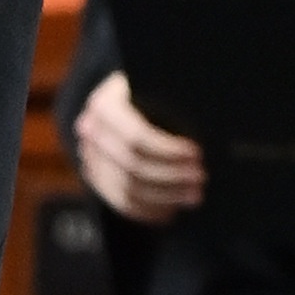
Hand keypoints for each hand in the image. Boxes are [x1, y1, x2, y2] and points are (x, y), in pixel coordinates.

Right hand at [74, 72, 204, 219]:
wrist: (127, 95)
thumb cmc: (156, 87)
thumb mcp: (164, 85)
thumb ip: (177, 102)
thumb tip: (205, 131)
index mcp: (106, 104)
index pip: (136, 137)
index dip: (169, 150)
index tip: (198, 153)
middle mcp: (90, 130)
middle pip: (132, 166)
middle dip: (172, 176)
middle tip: (201, 177)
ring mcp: (89, 156)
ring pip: (127, 190)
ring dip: (165, 197)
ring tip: (194, 195)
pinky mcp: (95, 175)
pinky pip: (120, 202)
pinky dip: (148, 210)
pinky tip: (171, 210)